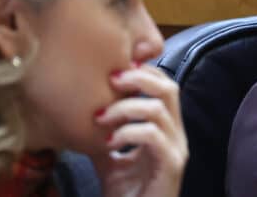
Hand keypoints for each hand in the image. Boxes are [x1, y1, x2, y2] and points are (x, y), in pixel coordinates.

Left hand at [91, 65, 186, 196]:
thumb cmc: (125, 194)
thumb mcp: (108, 156)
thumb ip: (103, 132)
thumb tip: (80, 110)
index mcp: (166, 129)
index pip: (164, 85)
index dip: (143, 72)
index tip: (113, 73)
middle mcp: (176, 136)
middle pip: (169, 88)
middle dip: (138, 78)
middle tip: (111, 81)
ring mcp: (176, 150)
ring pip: (158, 109)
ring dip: (125, 108)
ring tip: (101, 119)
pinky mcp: (171, 166)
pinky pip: (153, 136)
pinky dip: (128, 132)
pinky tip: (109, 143)